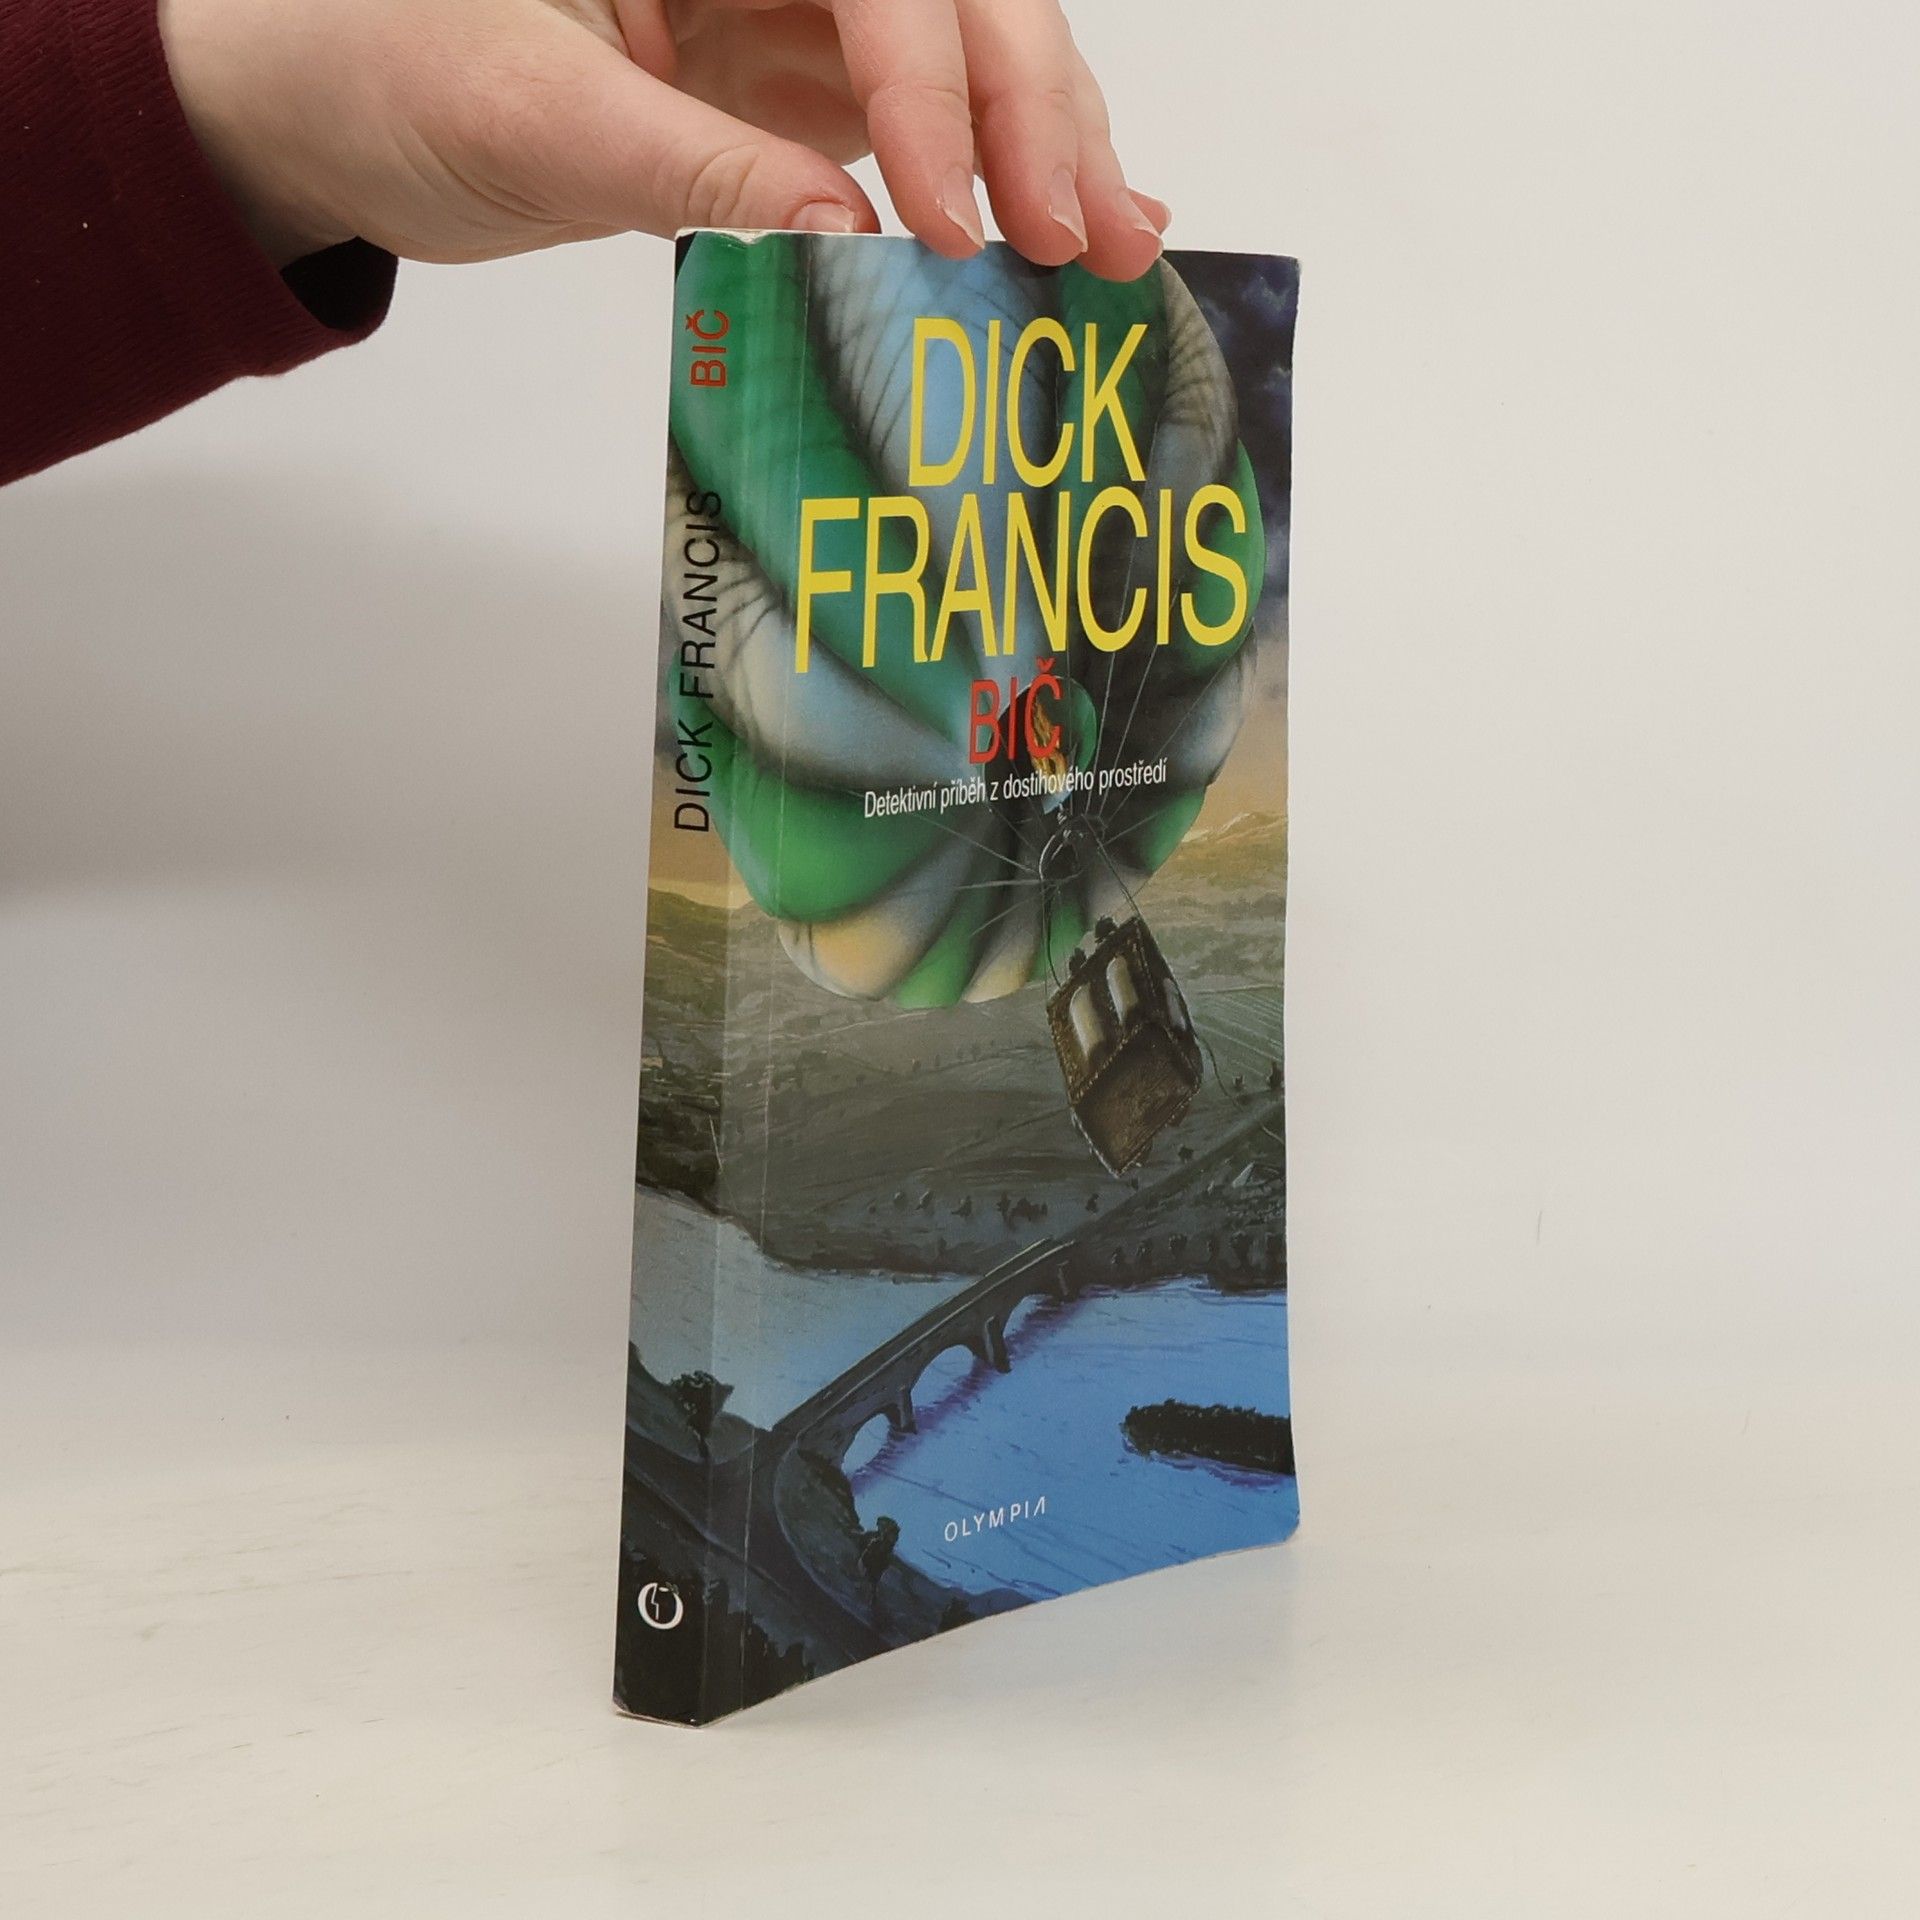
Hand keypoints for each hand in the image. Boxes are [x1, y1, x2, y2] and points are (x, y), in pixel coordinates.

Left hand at [160, 0, 1171, 280]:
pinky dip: (990, 178)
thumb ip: (696, 173)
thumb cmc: (391, 76)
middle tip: (1079, 234)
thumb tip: (848, 238)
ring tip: (1112, 242)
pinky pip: (918, 125)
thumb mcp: (537, 122)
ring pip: (962, 56)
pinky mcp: (791, 91)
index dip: (933, 84)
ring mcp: (792, 14)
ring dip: (1045, 145)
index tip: (955, 217)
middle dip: (1030, 109)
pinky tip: (1057, 229)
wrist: (335, 118)